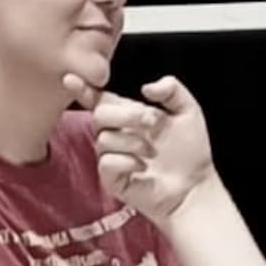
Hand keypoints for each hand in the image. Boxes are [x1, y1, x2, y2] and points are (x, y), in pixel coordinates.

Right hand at [63, 71, 217, 223]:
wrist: (195, 186)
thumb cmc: (190, 152)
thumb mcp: (188, 111)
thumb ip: (172, 90)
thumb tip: (146, 88)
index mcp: (127, 115)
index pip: (99, 99)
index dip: (83, 89)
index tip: (70, 78)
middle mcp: (115, 134)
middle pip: (99, 115)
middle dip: (127, 114)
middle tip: (152, 122)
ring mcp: (111, 157)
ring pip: (104, 139)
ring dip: (134, 142)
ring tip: (153, 152)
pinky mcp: (111, 178)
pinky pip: (107, 162)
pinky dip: (128, 161)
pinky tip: (143, 167)